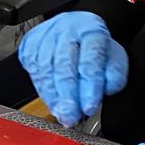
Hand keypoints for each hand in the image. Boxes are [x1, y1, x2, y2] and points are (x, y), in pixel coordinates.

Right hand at [17, 11, 128, 127]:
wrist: (74, 34)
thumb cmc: (93, 50)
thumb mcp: (113, 59)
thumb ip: (115, 75)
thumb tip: (107, 88)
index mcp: (91, 28)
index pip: (91, 58)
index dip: (90, 85)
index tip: (89, 107)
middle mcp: (67, 28)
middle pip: (64, 64)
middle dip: (68, 95)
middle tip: (72, 116)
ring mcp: (45, 35)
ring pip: (45, 69)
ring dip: (54, 97)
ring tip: (63, 115)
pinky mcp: (30, 45)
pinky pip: (33, 71)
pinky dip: (43, 91)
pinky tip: (52, 102)